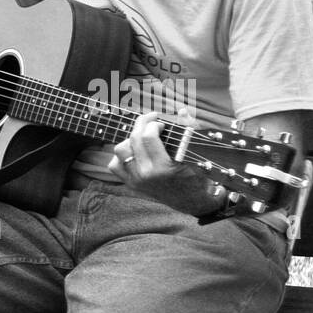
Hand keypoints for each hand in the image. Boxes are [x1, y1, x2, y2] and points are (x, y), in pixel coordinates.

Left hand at [108, 107, 225, 216]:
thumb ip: (187, 130)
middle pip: (133, 140)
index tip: (161, 122)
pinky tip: (134, 151)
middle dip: (141, 125)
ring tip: (143, 137)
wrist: (193, 201)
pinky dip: (121, 156)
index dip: (153, 124)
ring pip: (120, 151)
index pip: (147, 137)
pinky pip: (114, 165)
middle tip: (151, 121)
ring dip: (130, 140)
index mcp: (162, 167)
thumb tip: (181, 111)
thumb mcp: (196, 154)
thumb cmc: (198, 175)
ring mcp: (136, 180)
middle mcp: (145, 175)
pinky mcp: (131, 184)